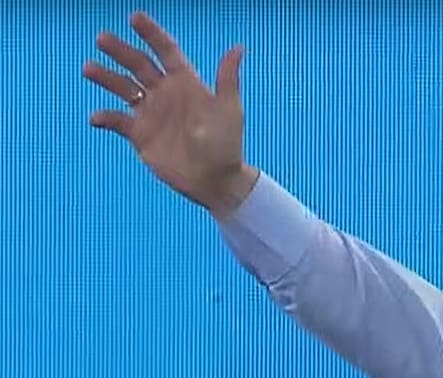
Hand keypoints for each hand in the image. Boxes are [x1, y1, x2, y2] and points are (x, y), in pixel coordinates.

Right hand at [83, 10, 257, 215]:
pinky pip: (118, 121)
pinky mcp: (140, 134)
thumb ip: (227, 79)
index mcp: (186, 83)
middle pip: (139, 65)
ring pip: (123, 88)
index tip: (135, 17)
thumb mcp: (229, 109)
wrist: (215, 179)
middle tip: (102, 39)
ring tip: (89, 68)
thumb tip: (238, 47)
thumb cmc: (226, 143)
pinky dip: (106, 118)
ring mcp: (151, 113)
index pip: (166, 51)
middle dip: (121, 51)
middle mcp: (165, 93)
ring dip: (106, 77)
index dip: (151, 34)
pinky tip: (97, 118)